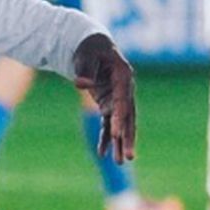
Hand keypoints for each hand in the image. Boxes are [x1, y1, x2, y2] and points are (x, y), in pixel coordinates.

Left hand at [71, 33, 135, 162]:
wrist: (93, 47)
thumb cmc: (89, 50)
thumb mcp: (85, 57)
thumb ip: (84, 70)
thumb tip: (81, 84)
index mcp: (123, 75)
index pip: (123, 100)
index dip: (120, 117)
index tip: (116, 134)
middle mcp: (125, 89)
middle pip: (128, 116)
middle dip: (127, 137)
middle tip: (129, 156)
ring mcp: (118, 98)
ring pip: (122, 124)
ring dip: (121, 143)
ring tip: (121, 162)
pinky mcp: (109, 104)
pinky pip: (108, 123)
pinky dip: (106, 138)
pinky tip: (102, 154)